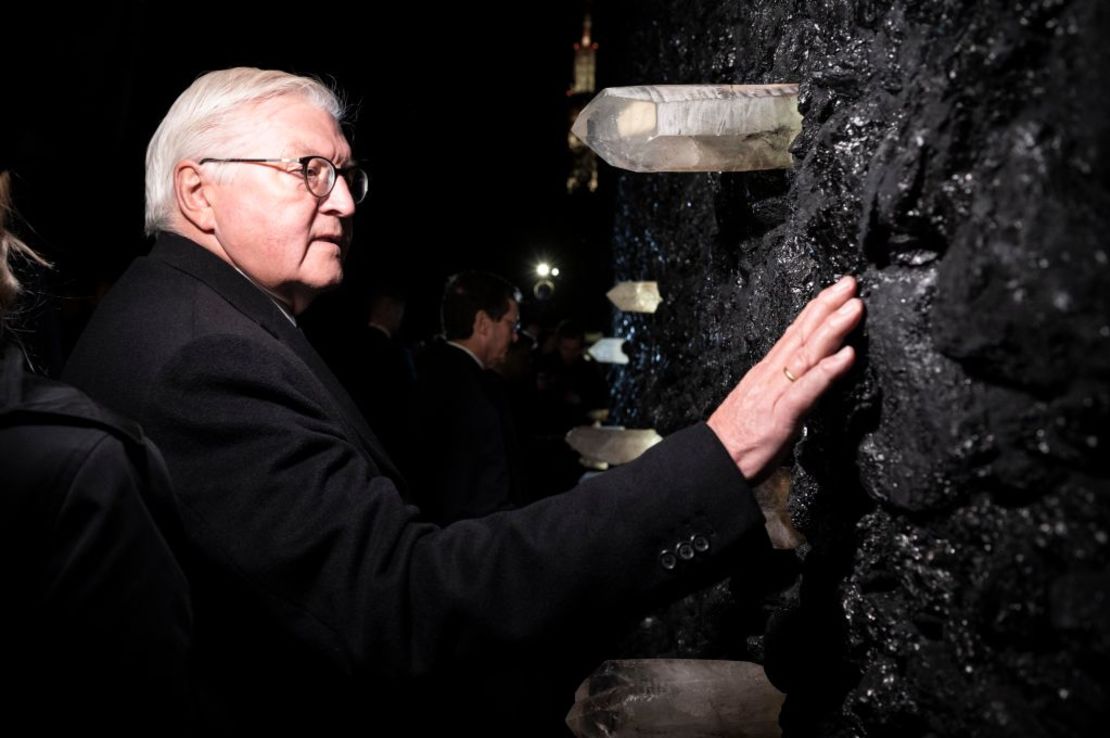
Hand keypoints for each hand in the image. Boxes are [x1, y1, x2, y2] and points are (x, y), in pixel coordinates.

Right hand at [707, 275, 862, 483]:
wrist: (714, 460)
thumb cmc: (737, 438)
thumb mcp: (762, 404)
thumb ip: (784, 388)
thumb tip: (805, 378)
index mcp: (766, 372)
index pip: (795, 334)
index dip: (816, 310)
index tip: (835, 291)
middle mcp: (771, 375)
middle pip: (803, 334)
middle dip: (828, 306)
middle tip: (850, 284)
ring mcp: (776, 392)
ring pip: (808, 354)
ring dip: (833, 328)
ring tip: (854, 309)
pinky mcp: (782, 414)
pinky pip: (808, 389)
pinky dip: (827, 371)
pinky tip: (845, 356)